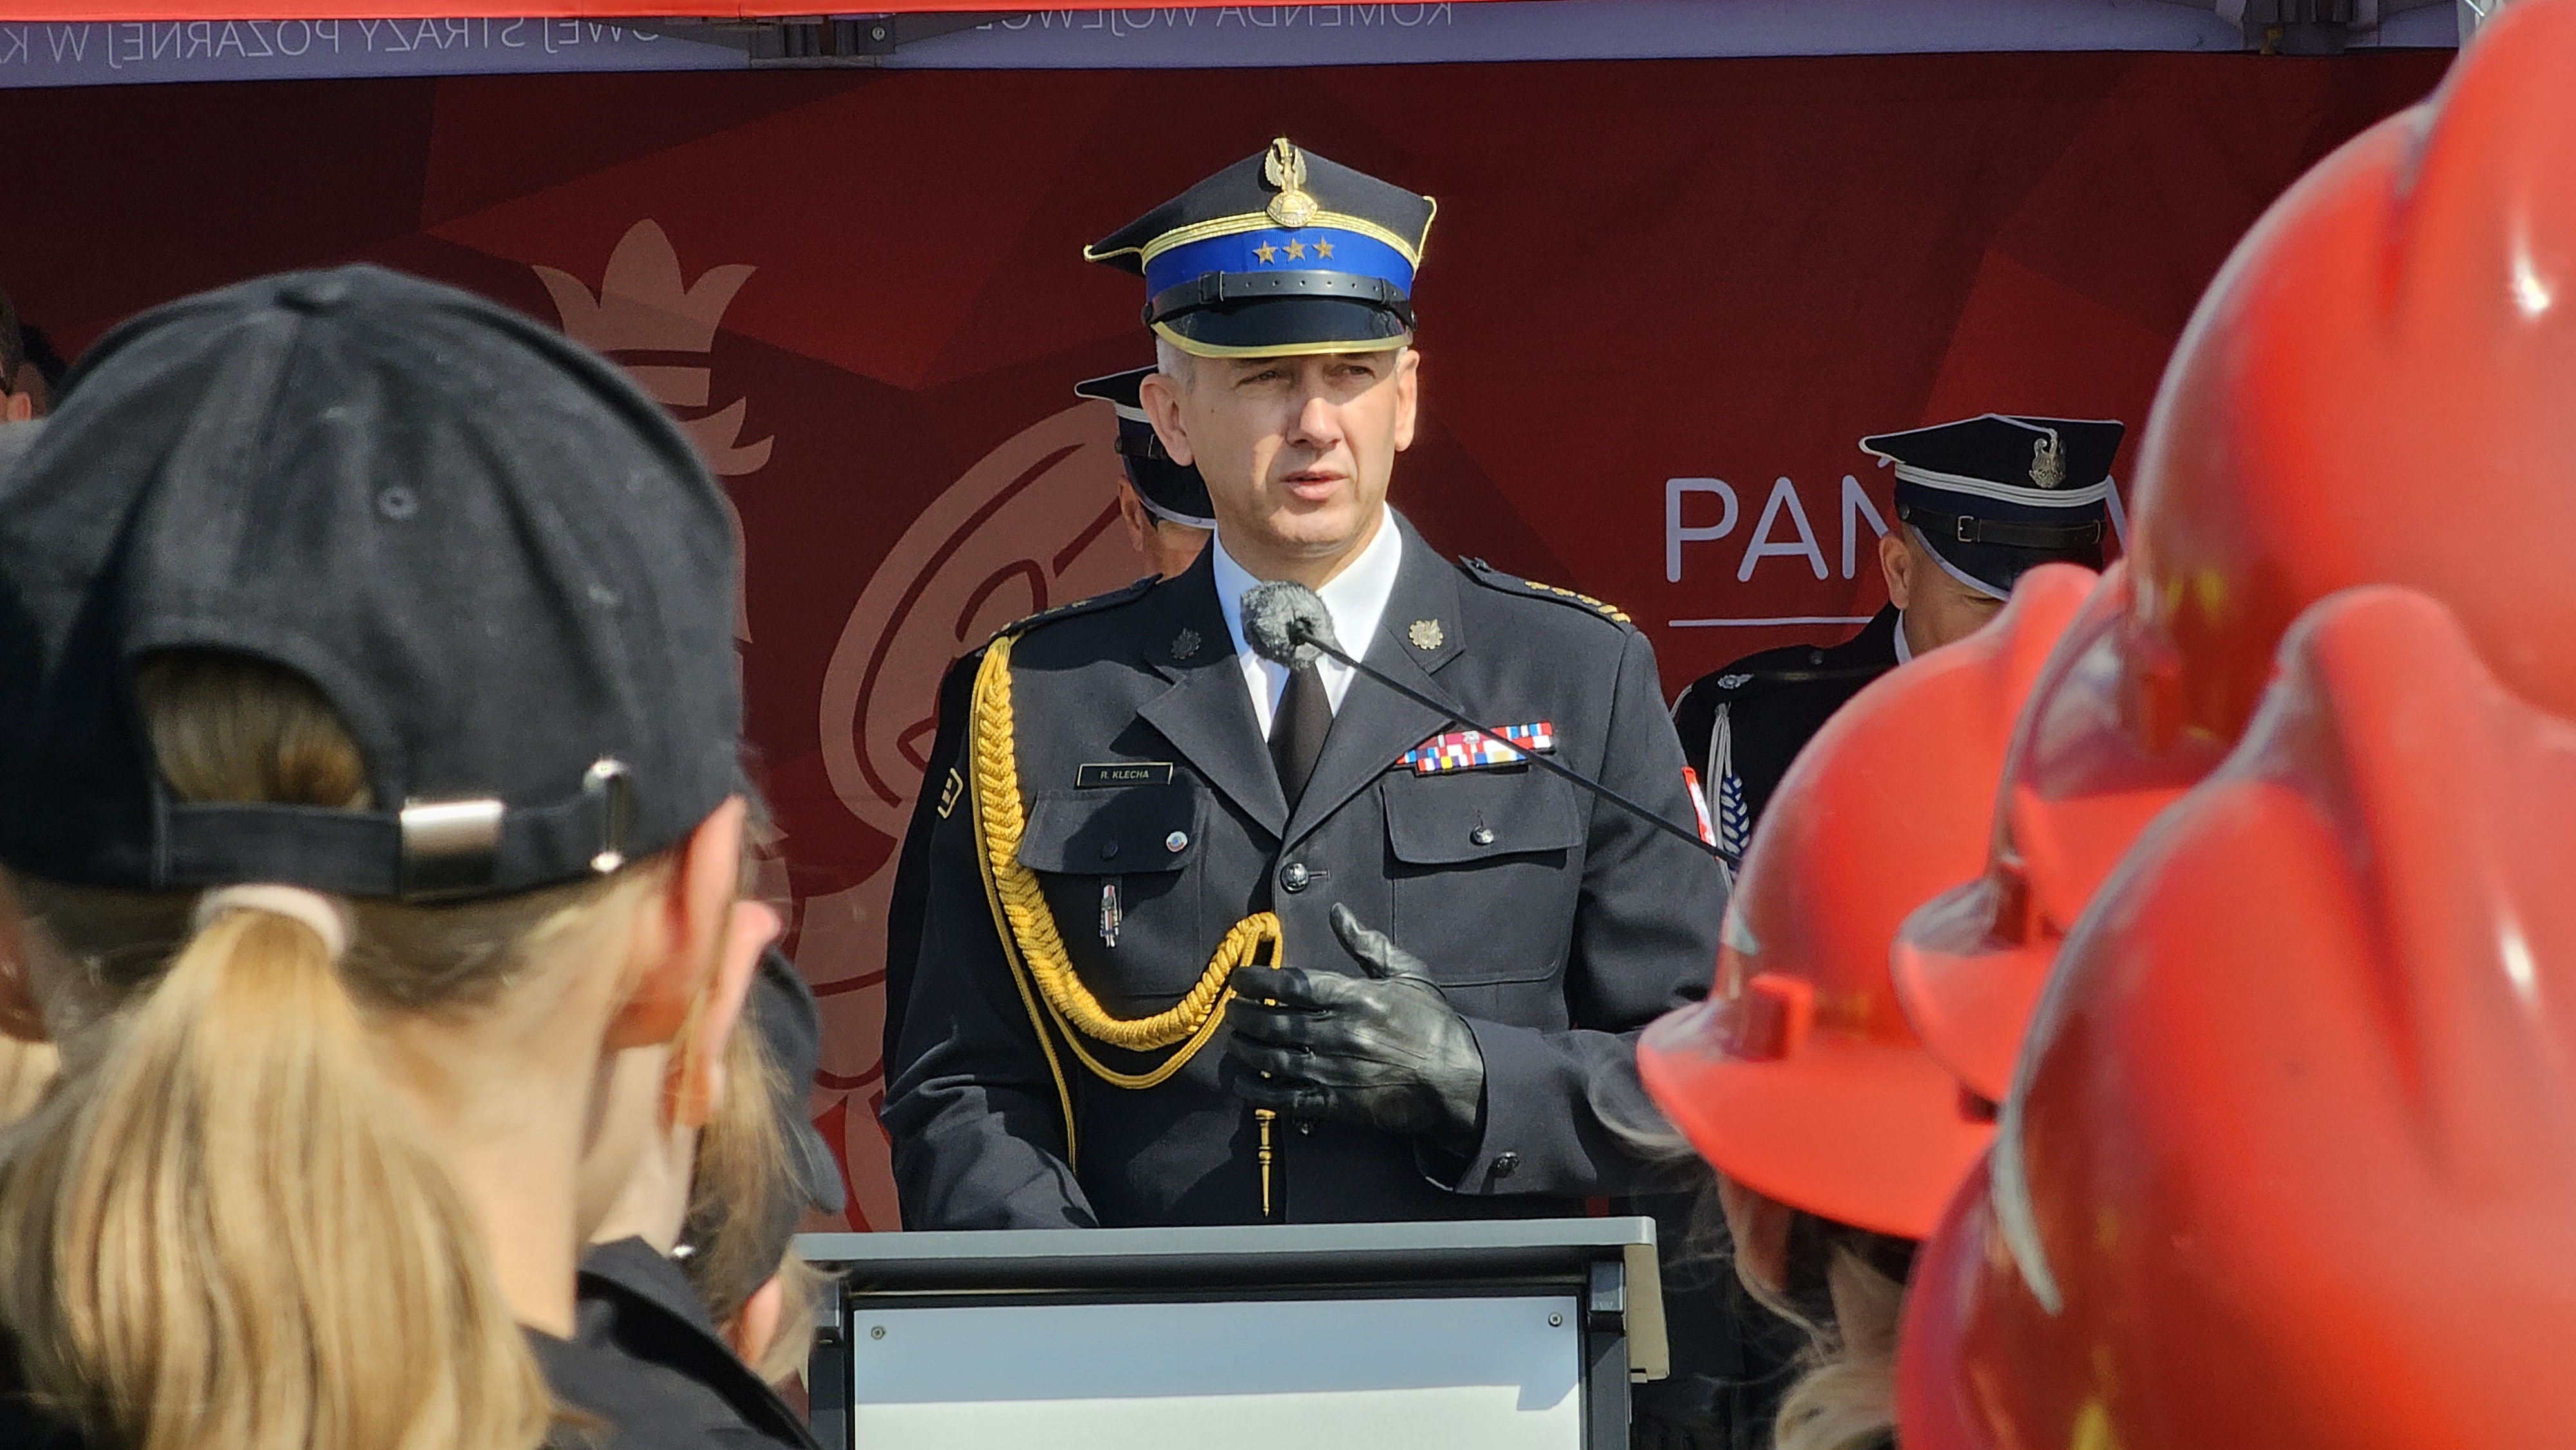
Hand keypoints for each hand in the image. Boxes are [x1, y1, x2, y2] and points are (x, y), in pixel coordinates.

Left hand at [1224, 902, 1487, 1150]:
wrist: (1459, 1080)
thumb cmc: (1434, 1024)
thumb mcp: (1407, 973)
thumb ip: (1368, 944)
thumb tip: (1338, 912)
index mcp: (1354, 997)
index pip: (1290, 984)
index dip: (1256, 980)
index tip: (1239, 979)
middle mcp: (1338, 1032)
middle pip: (1273, 1021)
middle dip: (1243, 1015)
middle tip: (1231, 1009)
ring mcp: (1334, 1070)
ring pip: (1272, 1058)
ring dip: (1245, 1049)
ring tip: (1234, 1042)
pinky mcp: (1336, 1104)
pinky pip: (1285, 1098)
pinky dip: (1258, 1092)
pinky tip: (1244, 1085)